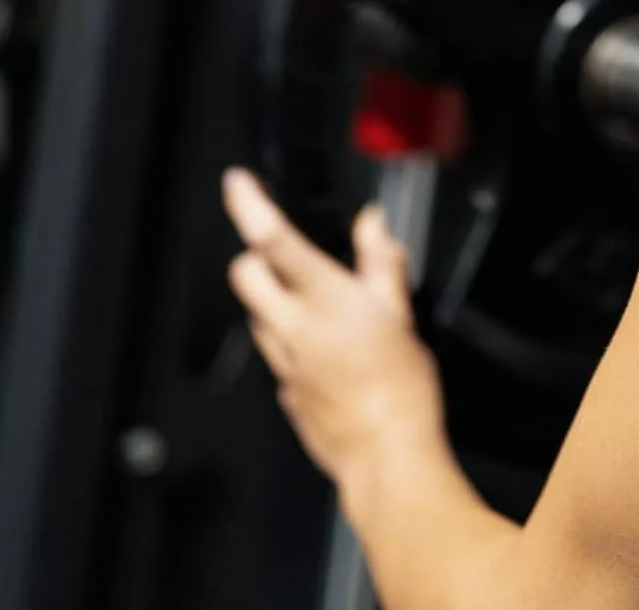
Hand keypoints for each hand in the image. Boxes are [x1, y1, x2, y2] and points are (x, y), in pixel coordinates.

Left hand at [223, 168, 446, 494]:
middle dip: (255, 257)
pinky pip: (276, 354)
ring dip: (275, 300)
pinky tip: (328, 352)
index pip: (273, 240)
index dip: (248, 205)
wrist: (386, 455)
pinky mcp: (285, 392)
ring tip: (321, 306)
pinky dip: (292, 341)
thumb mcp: (401, 311)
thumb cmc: (400, 388)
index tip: (236, 183)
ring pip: (257, 314)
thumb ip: (381, 261)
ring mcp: (283, 363)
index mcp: (324, 299)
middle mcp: (293, 328)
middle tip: (284, 254)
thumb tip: (372, 224)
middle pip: (245, 275)